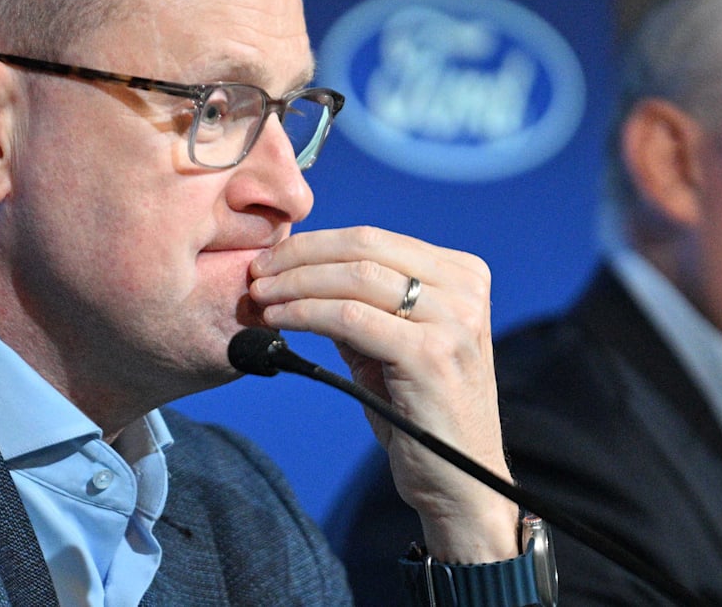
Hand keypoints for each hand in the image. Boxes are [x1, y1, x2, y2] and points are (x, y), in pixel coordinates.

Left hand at [249, 226, 518, 562]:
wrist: (462, 481)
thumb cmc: (422, 414)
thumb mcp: (395, 345)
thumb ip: (361, 305)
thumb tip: (295, 272)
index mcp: (463, 274)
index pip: (374, 239)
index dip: (315, 243)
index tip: (271, 259)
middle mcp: (465, 289)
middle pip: (364, 249)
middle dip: (299, 258)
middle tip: (256, 273)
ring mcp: (453, 321)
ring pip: (355, 279)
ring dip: (296, 284)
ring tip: (261, 297)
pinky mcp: (430, 355)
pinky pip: (351, 319)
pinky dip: (306, 313)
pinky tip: (279, 321)